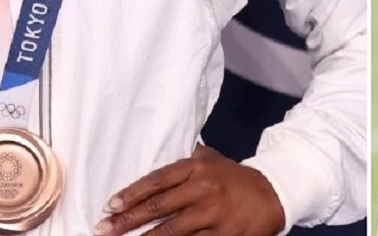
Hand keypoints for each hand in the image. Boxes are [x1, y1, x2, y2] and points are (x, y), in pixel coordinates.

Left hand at [98, 144, 284, 235]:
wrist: (275, 192)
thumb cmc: (236, 178)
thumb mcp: (212, 160)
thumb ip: (187, 158)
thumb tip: (156, 151)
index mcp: (197, 168)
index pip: (157, 180)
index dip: (131, 194)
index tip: (110, 205)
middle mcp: (204, 189)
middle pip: (158, 207)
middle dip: (126, 221)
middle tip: (103, 229)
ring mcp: (214, 214)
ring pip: (171, 231)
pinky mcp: (224, 235)